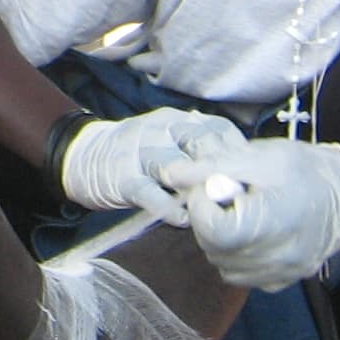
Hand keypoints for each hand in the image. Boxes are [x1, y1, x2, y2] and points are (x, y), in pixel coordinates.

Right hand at [56, 107, 250, 219]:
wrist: (82, 157)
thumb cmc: (138, 157)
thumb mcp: (170, 144)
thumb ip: (200, 153)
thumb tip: (243, 172)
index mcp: (176, 120)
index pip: (217, 129)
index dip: (239, 153)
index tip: (257, 177)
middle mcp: (159, 128)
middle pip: (201, 145)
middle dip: (224, 172)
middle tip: (244, 199)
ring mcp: (139, 150)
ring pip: (177, 167)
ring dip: (199, 190)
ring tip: (217, 211)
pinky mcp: (122, 175)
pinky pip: (149, 192)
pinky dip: (169, 207)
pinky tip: (184, 220)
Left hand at [166, 138, 339, 288]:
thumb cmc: (304, 170)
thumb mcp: (257, 157)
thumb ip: (211, 168)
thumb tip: (169, 175)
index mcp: (266, 227)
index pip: (209, 228)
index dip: (202, 203)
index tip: (213, 184)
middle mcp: (272, 260)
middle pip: (212, 247)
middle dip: (210, 217)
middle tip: (229, 194)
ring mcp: (277, 275)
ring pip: (222, 263)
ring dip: (221, 237)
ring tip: (243, 210)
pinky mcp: (281, 282)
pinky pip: (242, 273)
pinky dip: (238, 253)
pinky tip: (253, 229)